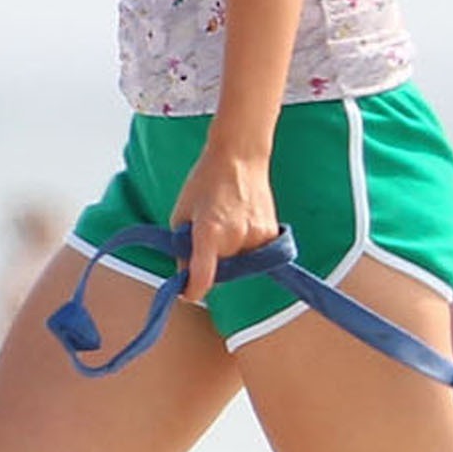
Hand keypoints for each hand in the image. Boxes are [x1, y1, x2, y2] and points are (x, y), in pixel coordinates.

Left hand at [171, 138, 280, 304]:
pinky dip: (246, 245)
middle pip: (221, 270)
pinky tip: (241, 220)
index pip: (203, 277)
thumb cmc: (205, 181)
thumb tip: (186, 273)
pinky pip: (255, 252)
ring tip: (226, 222)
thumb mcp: (181, 213)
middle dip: (212, 263)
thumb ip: (182, 247)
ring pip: (239, 262)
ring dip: (230, 253)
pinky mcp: (271, 233)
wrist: (240, 157)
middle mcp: (236, 237)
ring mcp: (257, 236)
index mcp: (209, 231)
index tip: (188, 294)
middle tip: (206, 237)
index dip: (194, 291)